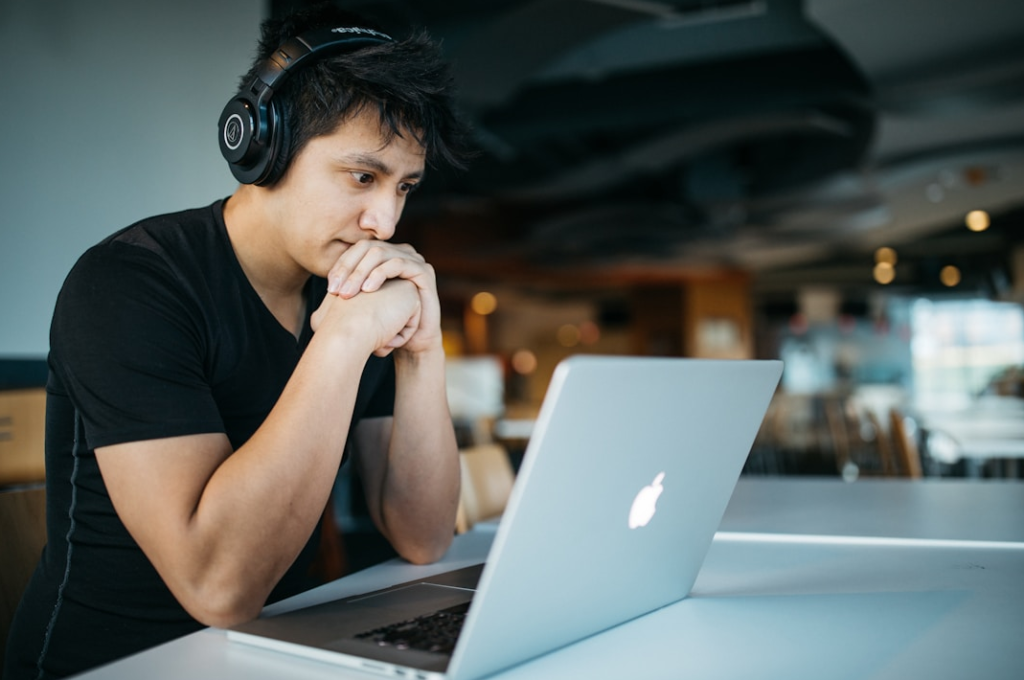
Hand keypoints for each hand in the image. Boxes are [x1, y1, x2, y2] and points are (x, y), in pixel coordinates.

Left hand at [324, 241, 442, 354]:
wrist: (412, 343)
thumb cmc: (386, 325)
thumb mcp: (362, 307)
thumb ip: (347, 293)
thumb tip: (323, 293)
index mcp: (384, 257)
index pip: (356, 250)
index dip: (341, 266)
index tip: (329, 289)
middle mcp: (399, 253)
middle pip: (367, 248)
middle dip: (348, 269)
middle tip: (336, 292)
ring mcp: (413, 260)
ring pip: (380, 253)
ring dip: (360, 273)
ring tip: (349, 294)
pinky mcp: (424, 271)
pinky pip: (398, 263)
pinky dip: (380, 274)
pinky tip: (368, 290)